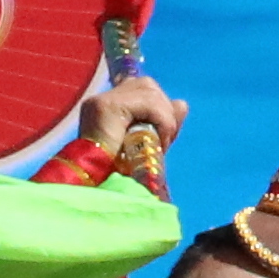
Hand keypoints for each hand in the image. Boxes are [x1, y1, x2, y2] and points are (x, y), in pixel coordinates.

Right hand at [75, 69, 180, 186]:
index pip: (141, 90)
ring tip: (161, 145)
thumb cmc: (117, 177)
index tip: (165, 134)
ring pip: (149, 91)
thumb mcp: (148, 145)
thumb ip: (163, 123)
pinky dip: (162, 120)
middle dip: (165, 110)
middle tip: (165, 141)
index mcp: (106, 107)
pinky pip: (148, 103)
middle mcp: (101, 99)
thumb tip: (182, 103)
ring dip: (165, 118)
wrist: (96, 192)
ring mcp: (102, 101)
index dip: (160, 107)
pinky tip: (160, 141)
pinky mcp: (108, 106)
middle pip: (146, 85)